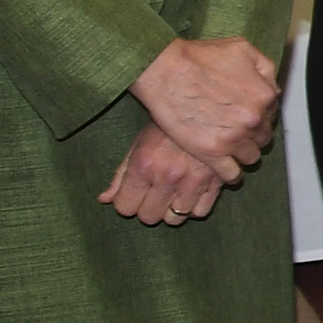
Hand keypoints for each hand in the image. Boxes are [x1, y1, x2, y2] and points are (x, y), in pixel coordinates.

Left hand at [96, 121, 229, 225]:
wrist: (208, 103)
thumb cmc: (167, 124)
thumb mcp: (140, 143)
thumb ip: (121, 174)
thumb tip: (105, 200)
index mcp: (144, 164)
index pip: (125, 207)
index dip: (127, 201)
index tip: (134, 193)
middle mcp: (168, 175)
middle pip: (149, 217)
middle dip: (148, 208)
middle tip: (154, 194)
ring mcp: (194, 179)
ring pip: (175, 218)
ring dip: (171, 209)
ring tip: (173, 193)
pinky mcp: (218, 180)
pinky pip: (200, 211)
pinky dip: (195, 207)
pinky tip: (192, 192)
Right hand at [129, 36, 279, 175]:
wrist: (166, 71)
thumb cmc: (200, 57)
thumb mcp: (242, 49)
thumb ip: (265, 68)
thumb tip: (272, 86)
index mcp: (265, 95)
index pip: (272, 114)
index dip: (260, 115)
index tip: (247, 117)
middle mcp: (254, 119)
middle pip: (263, 137)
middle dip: (253, 134)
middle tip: (237, 131)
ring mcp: (234, 138)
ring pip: (251, 157)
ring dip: (243, 153)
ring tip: (230, 148)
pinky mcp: (212, 153)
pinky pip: (232, 174)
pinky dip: (231, 175)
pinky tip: (226, 169)